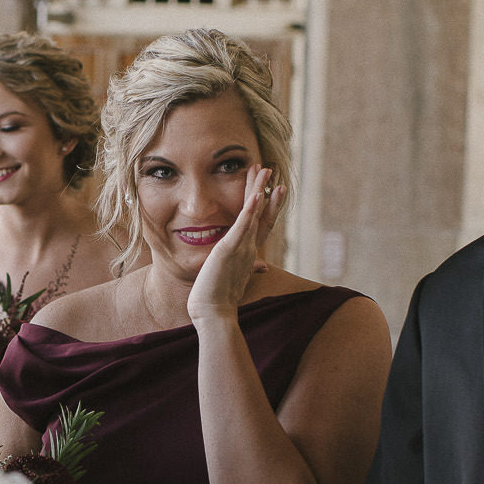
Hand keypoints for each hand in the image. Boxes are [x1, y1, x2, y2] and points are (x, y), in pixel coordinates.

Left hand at [187, 166, 284, 321]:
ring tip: (265, 171)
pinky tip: (254, 195)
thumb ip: (247, 268)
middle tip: (268, 169)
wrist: (214, 314)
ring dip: (259, 191)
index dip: (264, 204)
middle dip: (265, 189)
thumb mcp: (233, 278)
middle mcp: (249, 247)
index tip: (266, 187)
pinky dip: (249, 211)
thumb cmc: (218, 299)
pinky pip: (241, 227)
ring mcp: (241, 248)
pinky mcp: (229, 251)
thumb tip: (262, 267)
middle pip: (262, 213)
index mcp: (247, 252)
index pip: (259, 223)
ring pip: (255, 214)